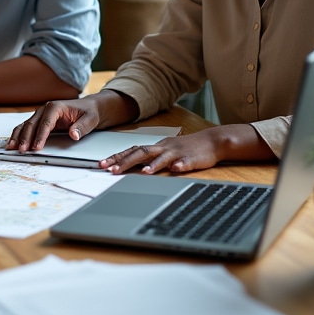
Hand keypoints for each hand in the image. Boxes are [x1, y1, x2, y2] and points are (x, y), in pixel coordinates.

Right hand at [6, 90, 138, 150]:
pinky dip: (19, 135)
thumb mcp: (90, 119)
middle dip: (25, 138)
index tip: (36, 147)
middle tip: (21, 150)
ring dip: (18, 136)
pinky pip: (27, 128)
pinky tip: (13, 144)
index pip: (45, 123)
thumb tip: (73, 135)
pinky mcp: (40, 121)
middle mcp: (45, 109)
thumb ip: (82, 127)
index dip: (40, 136)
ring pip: (26, 125)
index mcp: (56, 107)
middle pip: (32, 124)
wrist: (90, 108)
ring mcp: (41, 115)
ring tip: (11, 148)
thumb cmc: (90, 112)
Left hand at [101, 124, 271, 173]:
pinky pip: (185, 161)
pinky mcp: (191, 158)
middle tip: (111, 170)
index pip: (132, 150)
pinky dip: (179, 165)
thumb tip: (131, 167)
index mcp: (156, 146)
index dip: (116, 157)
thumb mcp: (165, 152)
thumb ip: (150, 158)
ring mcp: (177, 152)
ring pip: (161, 156)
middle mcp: (163, 147)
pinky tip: (175, 169)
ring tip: (141, 172)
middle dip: (125, 161)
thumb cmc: (187, 148)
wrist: (212, 142)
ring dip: (151, 164)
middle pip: (140, 152)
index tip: (102, 164)